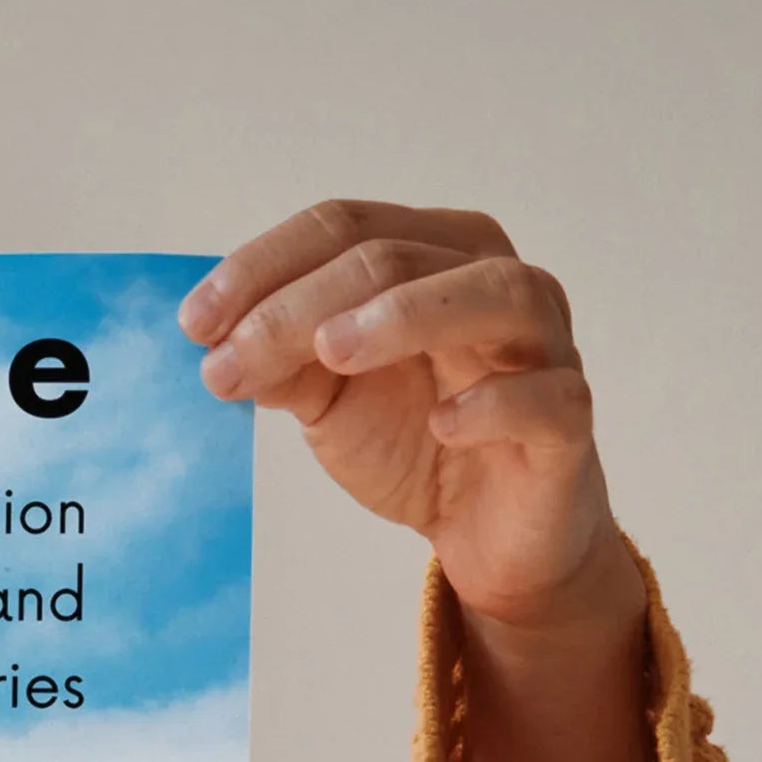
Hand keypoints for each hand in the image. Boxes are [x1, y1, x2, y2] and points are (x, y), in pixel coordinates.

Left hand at [183, 201, 668, 761]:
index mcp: (434, 255)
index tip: (194, 325)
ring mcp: (544, 346)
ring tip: (331, 352)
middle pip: (397, 256)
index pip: (345, 227)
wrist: (488, 533)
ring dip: (407, 315)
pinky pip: (548, 396)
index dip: (264, 267)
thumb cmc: (416, 440)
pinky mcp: (568, 421)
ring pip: (493, 294)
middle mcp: (495, 281)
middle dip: (301, 305)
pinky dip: (495, 402)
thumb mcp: (330, 399)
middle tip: (230, 359)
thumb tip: (217, 344)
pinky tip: (443, 423)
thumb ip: (282, 362)